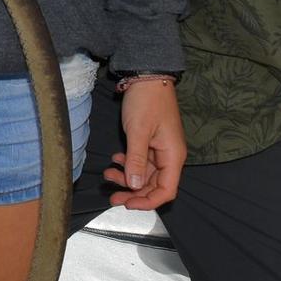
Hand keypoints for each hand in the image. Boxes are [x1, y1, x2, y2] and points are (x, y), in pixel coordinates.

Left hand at [106, 80, 184, 209]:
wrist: (147, 76)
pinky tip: (115, 160)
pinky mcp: (150, 142)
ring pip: (144, 174)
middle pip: (154, 185)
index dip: (148, 202)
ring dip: (127, 178)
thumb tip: (135, 186)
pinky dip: (128, 164)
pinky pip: (140, 161)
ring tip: (107, 174)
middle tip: (112, 195)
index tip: (128, 203)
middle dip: (133, 192)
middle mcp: (169, 156)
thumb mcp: (138, 132)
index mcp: (173, 156)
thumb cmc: (146, 101)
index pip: (166, 190)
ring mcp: (160, 149)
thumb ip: (136, 160)